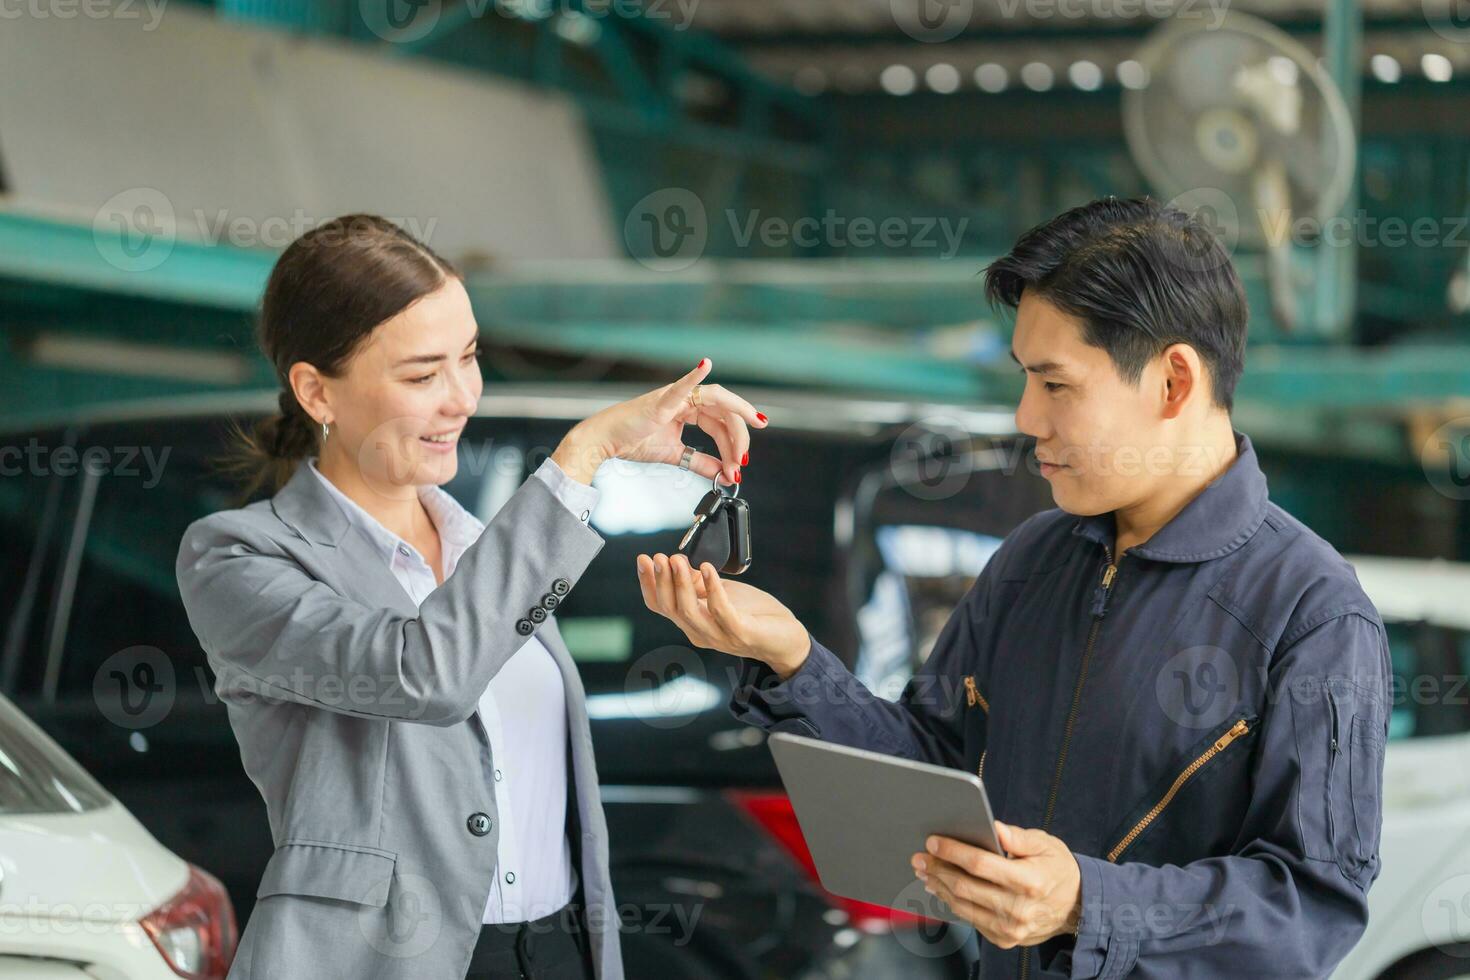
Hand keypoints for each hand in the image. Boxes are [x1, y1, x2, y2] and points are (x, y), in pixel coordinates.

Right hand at [551, 358, 765, 484]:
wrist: (605, 441)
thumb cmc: (633, 441)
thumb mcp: (675, 455)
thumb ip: (700, 463)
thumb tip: (723, 475)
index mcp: (689, 410)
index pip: (720, 423)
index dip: (734, 443)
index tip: (740, 464)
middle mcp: (685, 399)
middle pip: (724, 412)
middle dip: (739, 436)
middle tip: (742, 460)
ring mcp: (674, 397)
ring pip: (715, 400)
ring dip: (735, 417)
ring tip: (748, 431)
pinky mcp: (661, 401)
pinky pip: (681, 387)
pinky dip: (694, 376)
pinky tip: (705, 365)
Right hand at [635, 553, 810, 677]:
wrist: (787, 638)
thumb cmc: (754, 614)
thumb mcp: (721, 592)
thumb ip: (699, 583)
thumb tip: (677, 563)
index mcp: (692, 622)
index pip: (660, 606)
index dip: (648, 584)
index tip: (642, 559)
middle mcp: (700, 632)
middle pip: (670, 609)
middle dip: (661, 581)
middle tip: (659, 557)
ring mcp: (720, 636)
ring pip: (689, 612)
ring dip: (681, 584)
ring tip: (677, 560)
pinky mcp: (741, 634)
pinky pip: (721, 612)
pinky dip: (712, 589)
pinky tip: (707, 569)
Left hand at [912, 822, 1081, 949]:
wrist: (1076, 907)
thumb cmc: (1058, 870)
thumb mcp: (1046, 844)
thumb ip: (1017, 836)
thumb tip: (992, 826)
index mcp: (1030, 881)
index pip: (981, 864)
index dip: (953, 851)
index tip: (933, 841)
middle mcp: (1019, 909)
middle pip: (965, 887)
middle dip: (937, 868)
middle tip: (919, 856)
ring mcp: (1010, 928)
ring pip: (962, 905)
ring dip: (939, 886)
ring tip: (924, 871)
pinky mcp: (1003, 939)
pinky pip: (969, 919)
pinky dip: (951, 902)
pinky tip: (941, 888)